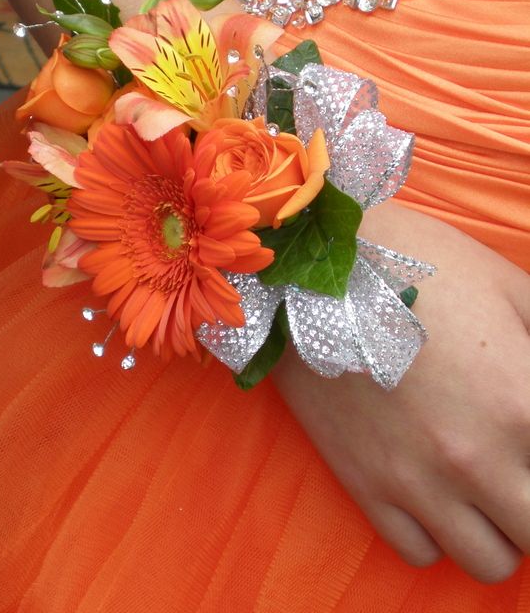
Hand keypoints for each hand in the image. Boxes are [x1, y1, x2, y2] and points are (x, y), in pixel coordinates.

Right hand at [272, 202, 529, 582]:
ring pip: (488, 562)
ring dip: (497, 529)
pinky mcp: (364, 484)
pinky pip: (419, 552)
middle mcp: (475, 460)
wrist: (320, 270)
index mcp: (520, 407)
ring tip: (483, 487)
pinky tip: (434, 490)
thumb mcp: (511, 287)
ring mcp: (415, 479)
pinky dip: (437, 533)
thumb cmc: (421, 267)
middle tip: (519, 469)